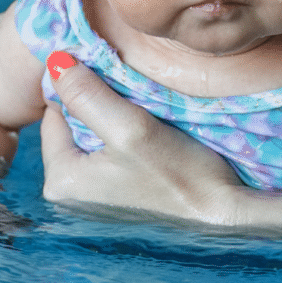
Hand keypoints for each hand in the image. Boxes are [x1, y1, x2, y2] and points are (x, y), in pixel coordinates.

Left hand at [41, 55, 241, 223]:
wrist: (227, 222)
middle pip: (75, 127)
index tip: (112, 73)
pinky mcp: (119, 205)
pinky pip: (113, 159)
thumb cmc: (181, 178)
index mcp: (60, 181)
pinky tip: (154, 139)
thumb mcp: (131, 128)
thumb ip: (89, 95)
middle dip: (100, 104)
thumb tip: (54, 61)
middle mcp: (69, 197)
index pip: (55, 113)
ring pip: (96, 141)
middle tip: (135, 92)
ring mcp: (94, 204)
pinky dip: (129, 142)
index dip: (81, 86)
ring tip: (149, 113)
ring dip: (117, 121)